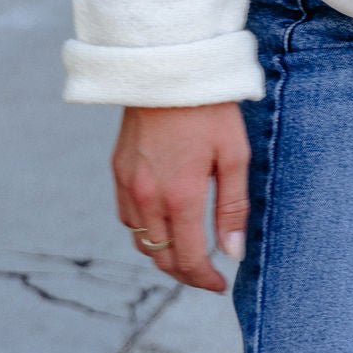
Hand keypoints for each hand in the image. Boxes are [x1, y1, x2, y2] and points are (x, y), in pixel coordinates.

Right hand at [113, 102, 250, 293]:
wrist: (169, 68)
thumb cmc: (209, 108)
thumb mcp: (234, 154)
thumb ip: (233, 206)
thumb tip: (234, 252)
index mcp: (180, 197)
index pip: (188, 259)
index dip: (204, 279)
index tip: (220, 284)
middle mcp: (148, 198)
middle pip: (161, 258)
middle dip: (184, 273)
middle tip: (206, 273)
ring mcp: (128, 184)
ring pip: (140, 241)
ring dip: (162, 252)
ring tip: (187, 249)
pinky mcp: (118, 170)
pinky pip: (127, 216)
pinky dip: (144, 228)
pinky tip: (163, 219)